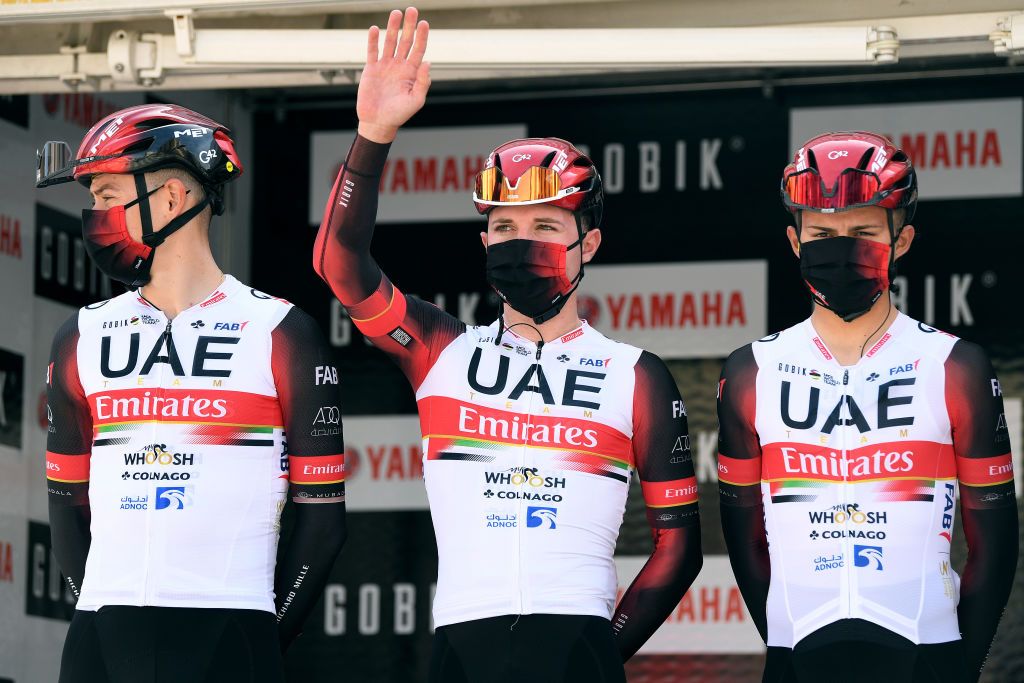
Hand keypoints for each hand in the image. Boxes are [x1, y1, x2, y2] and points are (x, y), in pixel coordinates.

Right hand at [357, 7, 429, 143]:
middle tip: (412, 10)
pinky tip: (375, 29)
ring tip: (396, 12)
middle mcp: (399, 66)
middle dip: (409, 26)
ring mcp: (385, 66)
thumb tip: (428, 62)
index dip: (421, 36)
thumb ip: (423, 82)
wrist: (378, 123)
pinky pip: (373, 51)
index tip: (424, 23)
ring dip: (393, 27)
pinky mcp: (371, 69)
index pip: (418, 50)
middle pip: (406, 41)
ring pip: (390, 42)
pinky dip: (373, 40)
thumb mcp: (416, 100)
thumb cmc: (399, 114)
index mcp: (412, 72)